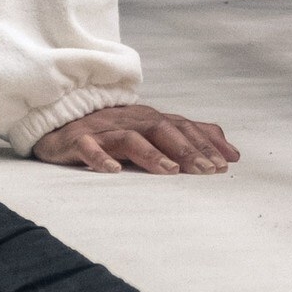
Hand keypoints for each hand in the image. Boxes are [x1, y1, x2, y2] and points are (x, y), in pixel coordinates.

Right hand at [30, 104, 238, 175]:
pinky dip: (101, 157)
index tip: (227, 163)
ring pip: (131, 138)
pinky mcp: (78, 140)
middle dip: (187, 150)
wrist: (60, 121)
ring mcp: (104, 129)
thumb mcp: (152, 132)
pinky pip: (88, 147)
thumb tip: (232, 153)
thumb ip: (191, 139)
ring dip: (152, 154)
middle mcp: (131, 121)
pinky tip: (112, 170)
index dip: (205, 143)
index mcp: (149, 119)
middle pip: (162, 130)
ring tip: (170, 172)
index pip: (182, 127)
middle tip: (207, 171)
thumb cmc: (112, 131)